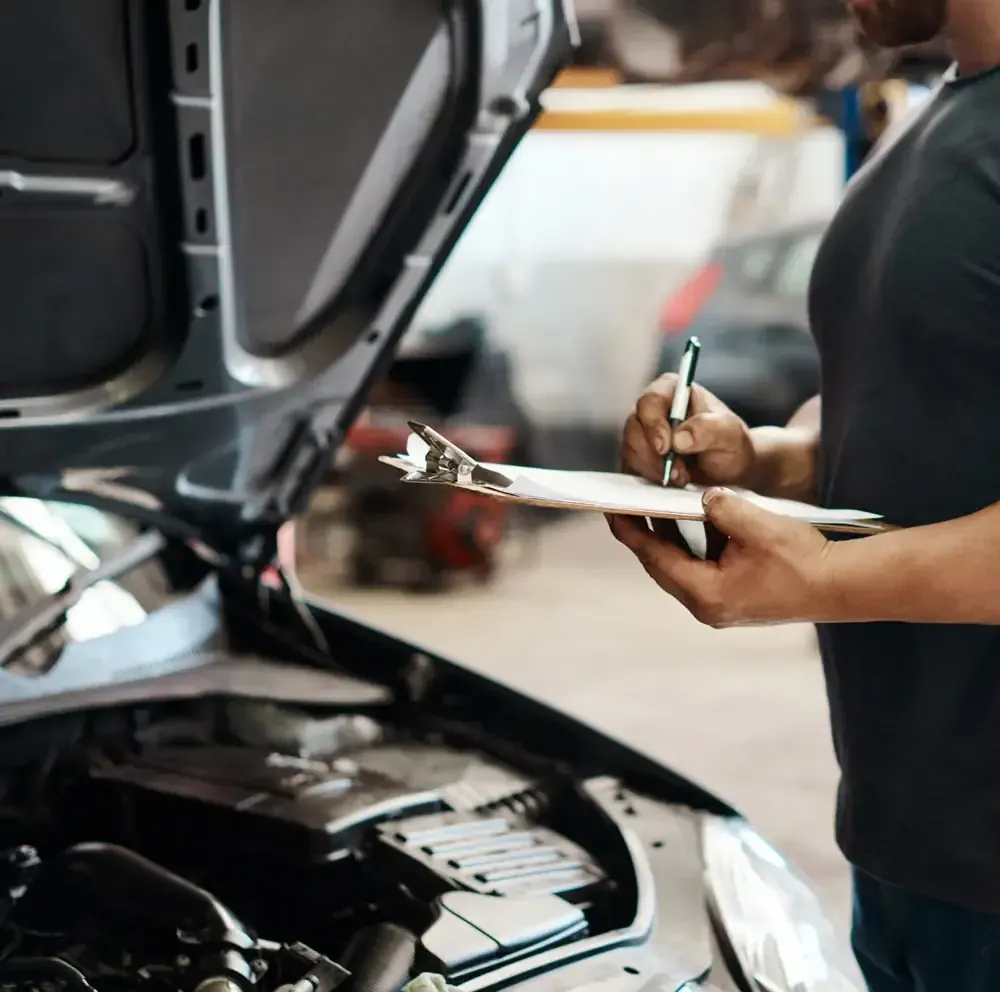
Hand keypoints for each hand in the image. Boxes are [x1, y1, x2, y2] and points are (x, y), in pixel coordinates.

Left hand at [608, 489, 836, 626]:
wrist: (844, 587)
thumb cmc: (804, 560)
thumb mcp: (758, 525)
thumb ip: (722, 507)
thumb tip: (702, 496)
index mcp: (706, 594)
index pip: (654, 557)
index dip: (631, 531)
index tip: (611, 509)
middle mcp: (707, 606)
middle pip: (663, 564)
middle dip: (645, 533)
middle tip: (627, 504)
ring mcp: (720, 606)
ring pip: (681, 566)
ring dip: (670, 538)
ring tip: (654, 506)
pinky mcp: (734, 599)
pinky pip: (701, 568)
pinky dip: (694, 545)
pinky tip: (694, 520)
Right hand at [622, 375, 754, 487]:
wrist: (730, 469)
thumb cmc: (731, 444)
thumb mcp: (730, 433)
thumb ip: (708, 429)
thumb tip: (679, 438)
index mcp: (672, 391)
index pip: (650, 401)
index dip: (653, 424)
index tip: (666, 447)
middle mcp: (653, 409)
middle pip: (634, 427)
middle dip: (654, 454)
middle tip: (678, 471)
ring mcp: (643, 433)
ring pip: (631, 449)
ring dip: (654, 468)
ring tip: (681, 477)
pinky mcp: (639, 456)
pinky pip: (632, 467)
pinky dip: (650, 477)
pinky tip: (672, 481)